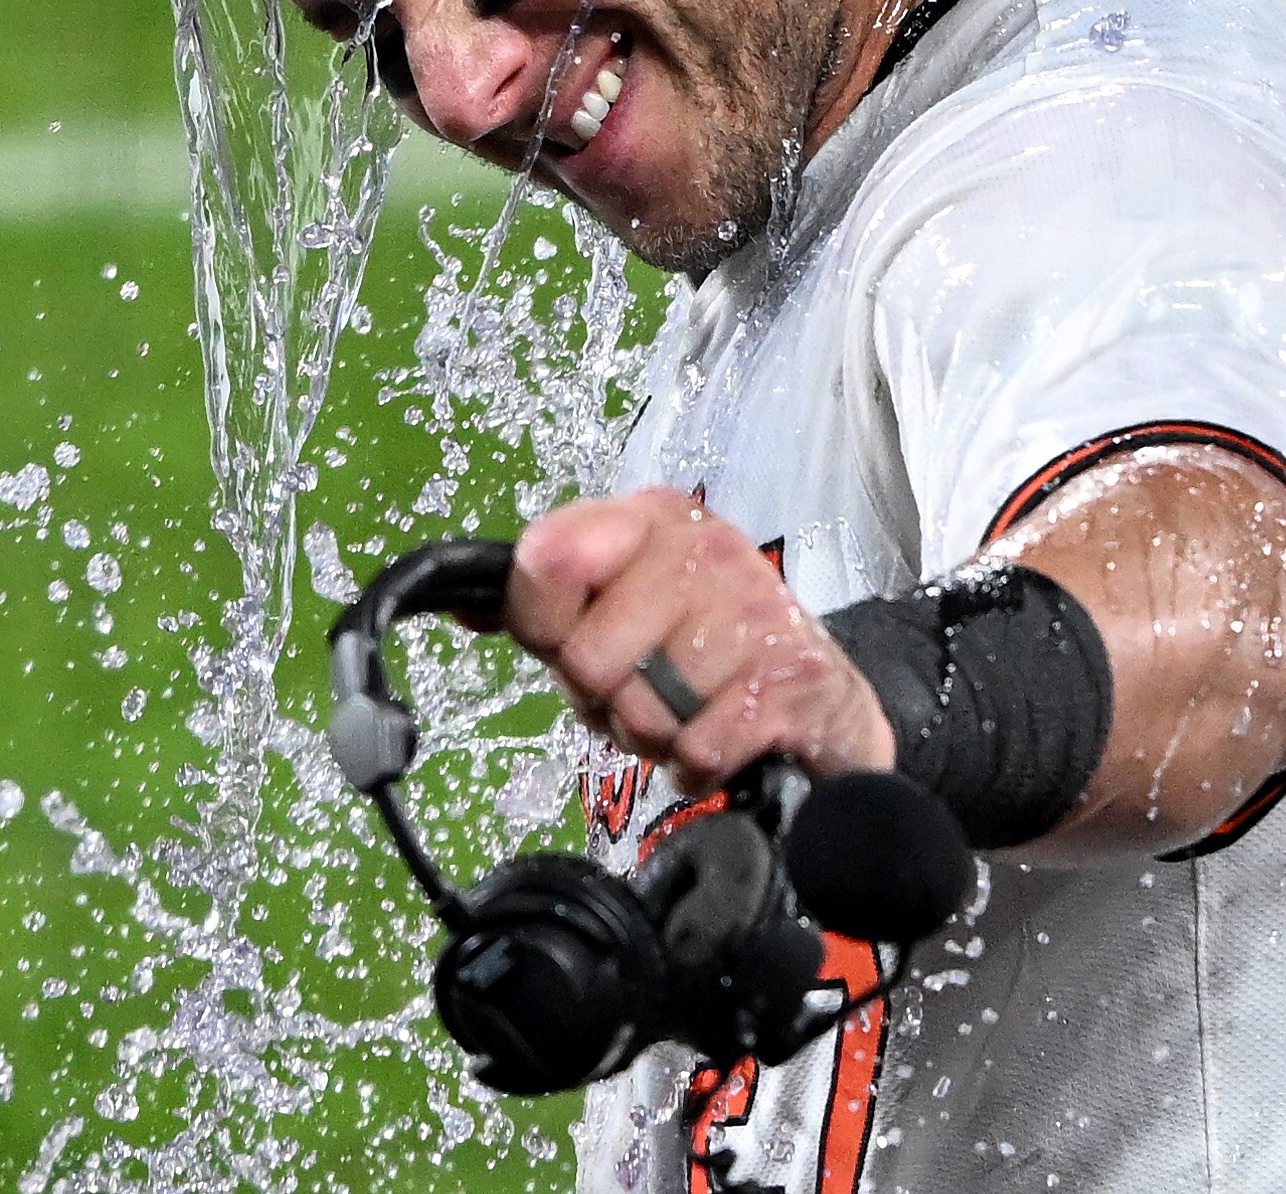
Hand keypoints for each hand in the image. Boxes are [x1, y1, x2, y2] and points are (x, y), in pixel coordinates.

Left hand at [506, 489, 895, 797]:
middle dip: (607, 699)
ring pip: (644, 711)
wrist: (823, 700)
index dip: (542, 626)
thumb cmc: (705, 649)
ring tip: (690, 711)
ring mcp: (755, 608)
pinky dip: (699, 766)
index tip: (569, 640)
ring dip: (657, 736)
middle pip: (588, 659)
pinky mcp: (795, 676)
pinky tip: (722, 739)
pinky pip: (698, 749)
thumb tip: (462, 604)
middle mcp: (704, 547)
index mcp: (648, 518)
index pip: (545, 558)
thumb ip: (545, 601)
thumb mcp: (623, 603)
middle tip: (647, 690)